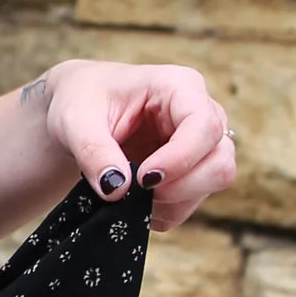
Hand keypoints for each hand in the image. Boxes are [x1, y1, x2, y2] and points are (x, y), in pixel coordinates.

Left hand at [30, 58, 236, 232]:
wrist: (79, 112)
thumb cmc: (81, 102)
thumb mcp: (75, 121)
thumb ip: (93, 151)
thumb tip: (116, 188)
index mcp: (179, 86)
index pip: (204, 126)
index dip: (180, 159)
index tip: (143, 179)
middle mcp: (201, 112)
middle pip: (220, 161)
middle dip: (182, 187)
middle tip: (138, 191)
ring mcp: (202, 143)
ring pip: (213, 183)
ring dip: (173, 202)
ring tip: (130, 196)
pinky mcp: (193, 169)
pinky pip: (194, 201)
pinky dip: (166, 211)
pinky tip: (136, 202)